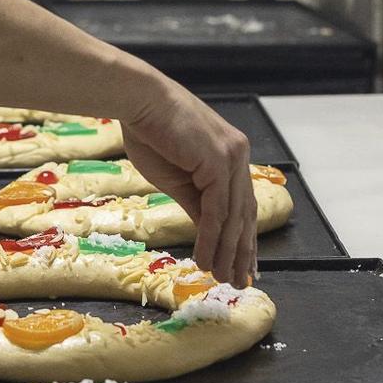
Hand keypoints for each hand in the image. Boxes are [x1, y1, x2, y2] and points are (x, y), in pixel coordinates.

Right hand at [119, 85, 256, 286]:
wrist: (137, 101)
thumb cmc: (149, 132)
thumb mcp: (177, 178)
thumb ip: (196, 204)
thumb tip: (208, 234)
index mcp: (231, 154)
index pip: (243, 204)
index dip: (244, 238)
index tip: (243, 264)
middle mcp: (238, 155)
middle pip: (245, 214)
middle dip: (242, 251)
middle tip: (239, 280)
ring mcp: (232, 157)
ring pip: (234, 217)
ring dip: (227, 252)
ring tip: (222, 278)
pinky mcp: (219, 163)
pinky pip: (217, 211)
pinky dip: (211, 239)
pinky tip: (205, 260)